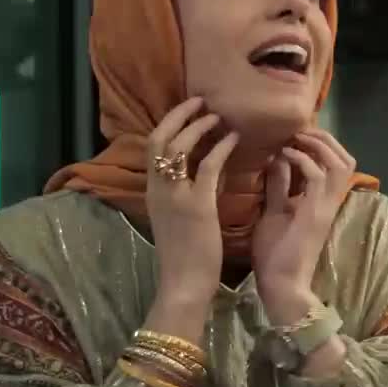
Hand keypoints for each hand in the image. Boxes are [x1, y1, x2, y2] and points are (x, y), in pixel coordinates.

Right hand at [141, 97, 239, 342]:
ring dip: (199, 126)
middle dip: (178, 115)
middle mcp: (158, 189)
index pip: (152, 148)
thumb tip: (207, 170)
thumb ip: (188, 194)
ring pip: (179, 147)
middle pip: (159, 139)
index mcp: (152, 193)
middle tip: (200, 101)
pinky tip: (234, 139)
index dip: (169, 124)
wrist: (184, 285)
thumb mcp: (180, 220)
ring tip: (217, 116)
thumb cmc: (186, 258)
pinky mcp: (196, 205)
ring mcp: (174, 196)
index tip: (187, 111)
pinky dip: (220, 148)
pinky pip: (207, 166)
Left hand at [251, 128, 355, 323]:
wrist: (280, 285)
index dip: (322, 144)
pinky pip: (318, 176)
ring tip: (295, 139)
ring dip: (319, 146)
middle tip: (299, 132)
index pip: (337, 164)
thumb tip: (278, 159)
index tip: (295, 135)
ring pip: (341, 164)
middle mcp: (330, 202)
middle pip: (347, 159)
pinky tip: (284, 155)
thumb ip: (279, 186)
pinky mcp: (315, 214)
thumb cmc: (275, 254)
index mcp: (322, 201)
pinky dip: (303, 160)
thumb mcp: (274, 211)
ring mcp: (326, 207)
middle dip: (326, 139)